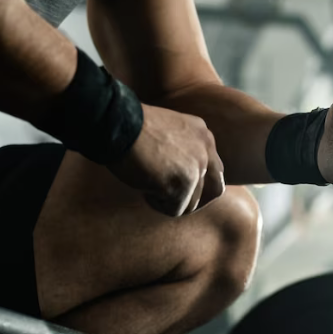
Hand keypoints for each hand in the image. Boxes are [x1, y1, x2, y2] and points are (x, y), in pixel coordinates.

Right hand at [108, 103, 225, 216]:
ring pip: (191, 203)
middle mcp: (206, 150)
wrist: (117, 124)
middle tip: (172, 201)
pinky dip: (158, 204)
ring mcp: (197, 167)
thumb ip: (182, 151)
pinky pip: (175, 209)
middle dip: (195, 200)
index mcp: (203, 135)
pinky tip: (144, 188)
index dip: (198, 184)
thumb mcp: (167, 133)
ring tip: (148, 185)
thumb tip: (182, 179)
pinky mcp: (183, 183)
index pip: (215, 170)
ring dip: (169, 201)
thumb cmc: (131, 129)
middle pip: (214, 190)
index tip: (175, 185)